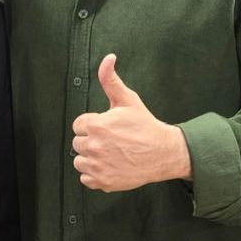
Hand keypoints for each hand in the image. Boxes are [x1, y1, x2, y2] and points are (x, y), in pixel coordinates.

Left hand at [71, 54, 191, 191]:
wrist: (163, 153)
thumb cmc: (145, 126)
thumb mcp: (128, 100)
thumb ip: (110, 80)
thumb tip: (108, 58)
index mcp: (95, 125)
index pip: (79, 125)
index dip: (93, 124)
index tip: (107, 127)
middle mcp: (93, 146)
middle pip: (78, 143)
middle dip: (91, 140)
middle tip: (111, 140)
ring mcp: (97, 166)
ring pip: (80, 161)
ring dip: (91, 158)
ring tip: (110, 153)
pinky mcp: (102, 181)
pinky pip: (86, 178)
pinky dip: (95, 174)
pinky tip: (110, 166)